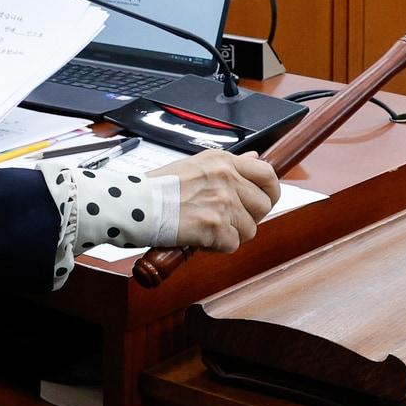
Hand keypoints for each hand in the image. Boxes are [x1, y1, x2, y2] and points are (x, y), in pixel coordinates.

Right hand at [155, 150, 279, 252]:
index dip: (271, 191)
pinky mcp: (215, 225)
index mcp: (223, 161)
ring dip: (230, 234)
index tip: (263, 201)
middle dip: (248, 217)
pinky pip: (232, 244)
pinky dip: (216, 246)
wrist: (134, 204)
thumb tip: (254, 158)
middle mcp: (226, 178)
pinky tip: (198, 237)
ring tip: (206, 227)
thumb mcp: (197, 165)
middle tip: (227, 220)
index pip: (268, 174)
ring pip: (249, 229)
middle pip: (263, 205)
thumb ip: (230, 164)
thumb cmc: (158, 187)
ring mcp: (222, 201)